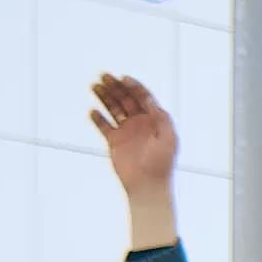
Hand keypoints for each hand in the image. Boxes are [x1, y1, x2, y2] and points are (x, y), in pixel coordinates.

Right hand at [88, 74, 176, 193]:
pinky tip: (93, 110)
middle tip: (104, 76)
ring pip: (114, 108)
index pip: (143, 96)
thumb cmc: (161, 164)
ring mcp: (127, 131)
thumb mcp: (168, 137)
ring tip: (94, 86)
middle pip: (126, 98)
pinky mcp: (115, 141)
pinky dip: (97, 118)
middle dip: (116, 86)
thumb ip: (162, 117)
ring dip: (104, 97)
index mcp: (155, 119)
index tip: (123, 78)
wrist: (148, 185)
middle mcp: (140, 122)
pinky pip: (104, 126)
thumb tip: (152, 101)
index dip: (134, 86)